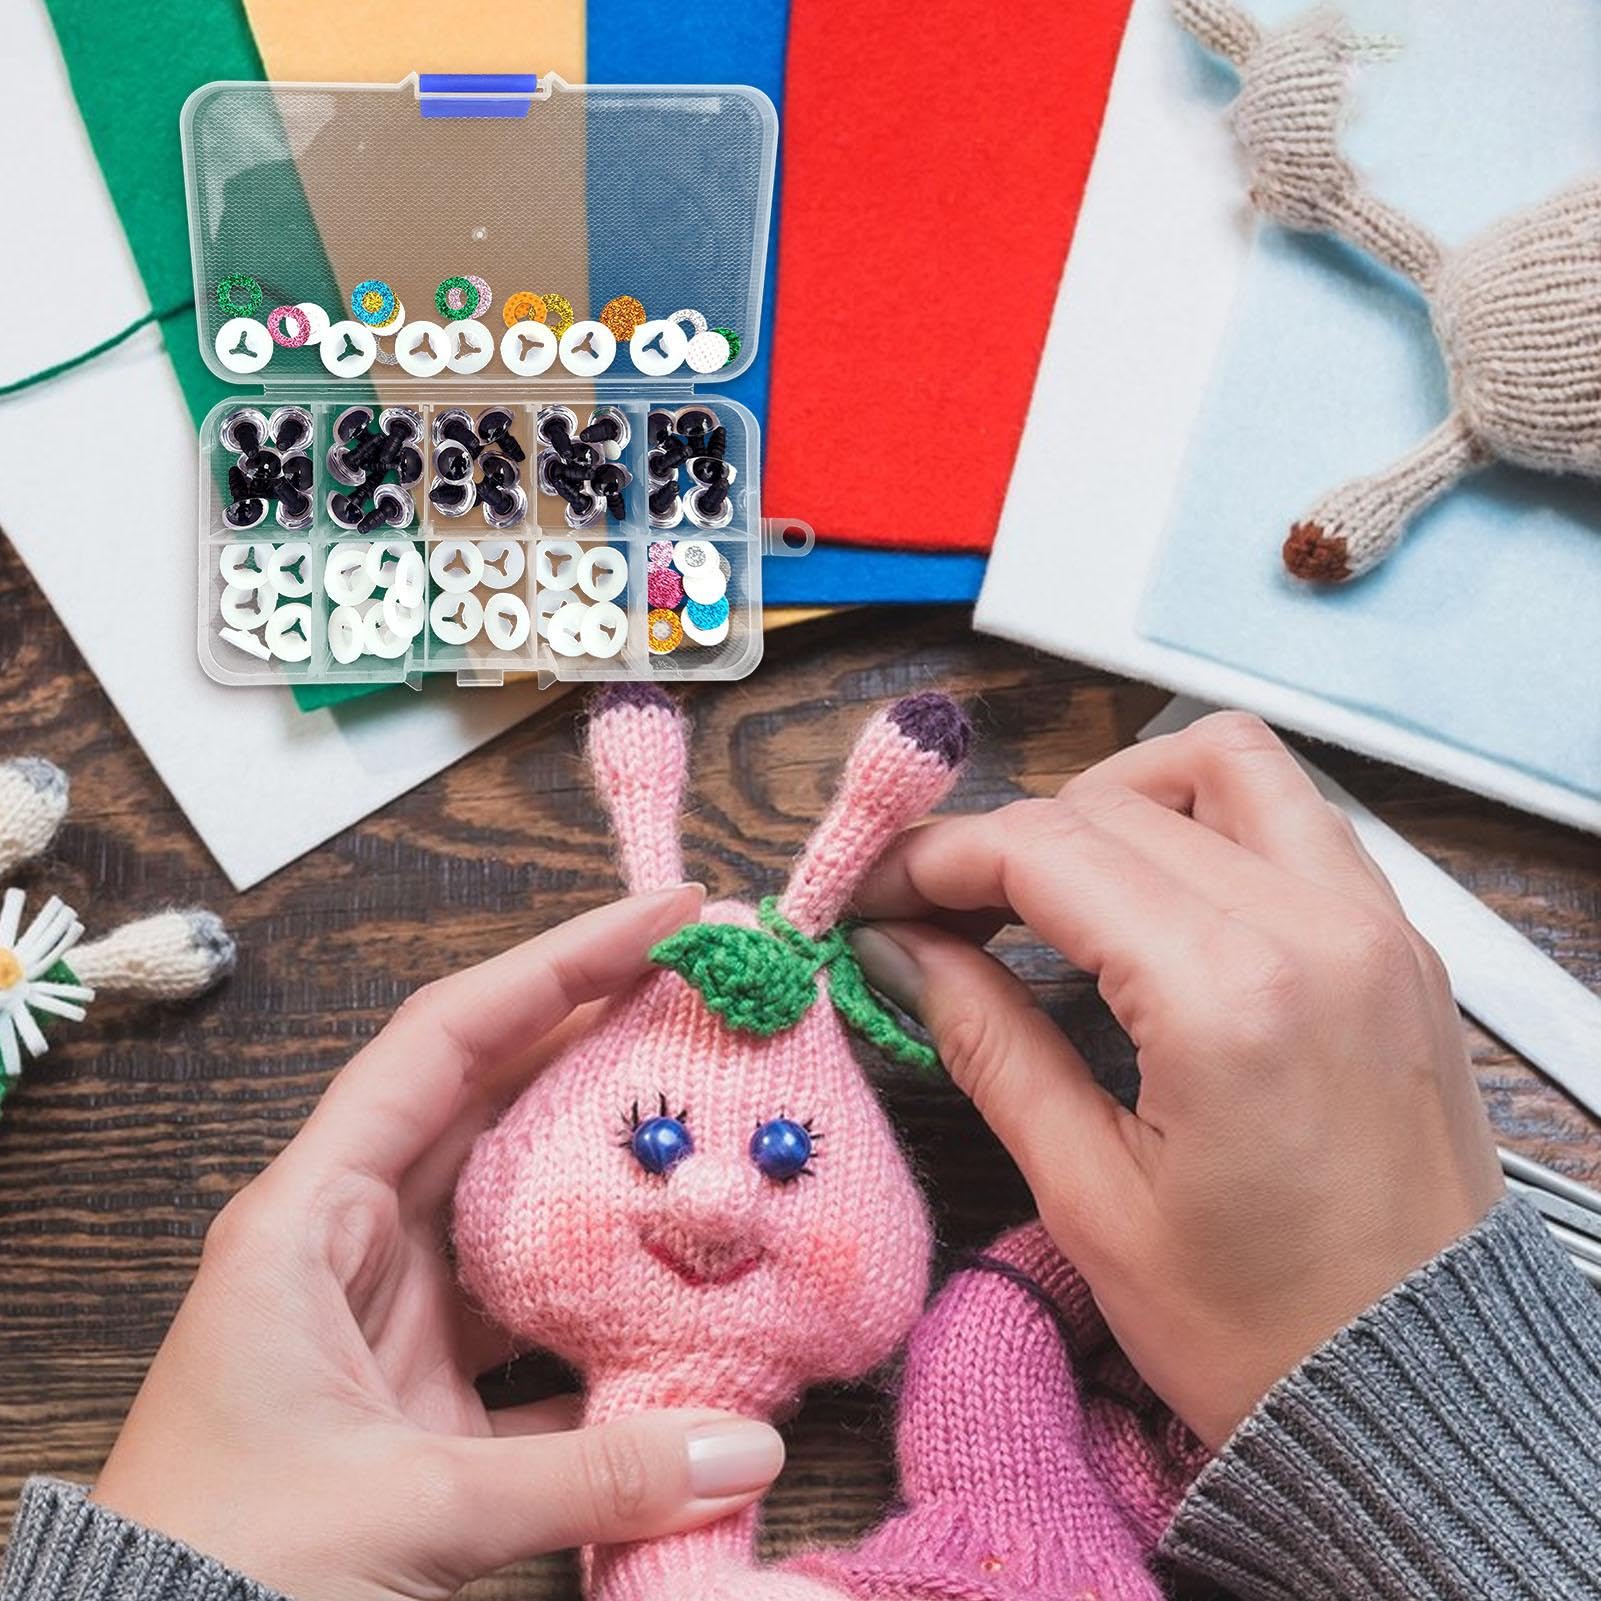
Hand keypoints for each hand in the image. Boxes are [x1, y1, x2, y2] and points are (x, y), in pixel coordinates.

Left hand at [92, 884, 785, 1600]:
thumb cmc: (218, 1566)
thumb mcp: (403, 1505)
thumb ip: (588, 1474)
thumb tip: (750, 1446)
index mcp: (311, 1216)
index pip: (448, 1040)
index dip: (561, 964)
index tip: (668, 915)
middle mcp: (354, 1240)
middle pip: (495, 1097)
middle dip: (603, 1041)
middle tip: (714, 995)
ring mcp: (393, 1314)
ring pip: (521, 1203)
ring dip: (612, 1170)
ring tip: (715, 1123)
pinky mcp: (425, 1392)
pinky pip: (532, 1318)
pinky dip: (605, 1307)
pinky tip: (684, 1301)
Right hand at [850, 712, 1502, 1448]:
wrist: (1422, 1396)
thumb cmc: (1260, 1331)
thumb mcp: (1088, 1197)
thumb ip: (987, 1040)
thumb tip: (901, 947)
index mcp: (1230, 996)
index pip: (1046, 851)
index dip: (933, 856)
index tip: (871, 890)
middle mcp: (1317, 927)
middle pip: (1114, 801)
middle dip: (1002, 838)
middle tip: (935, 909)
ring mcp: (1375, 924)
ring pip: (1224, 764)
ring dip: (1117, 798)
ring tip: (1053, 886)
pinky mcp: (1401, 943)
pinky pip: (1293, 818)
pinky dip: (1204, 824)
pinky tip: (1151, 903)